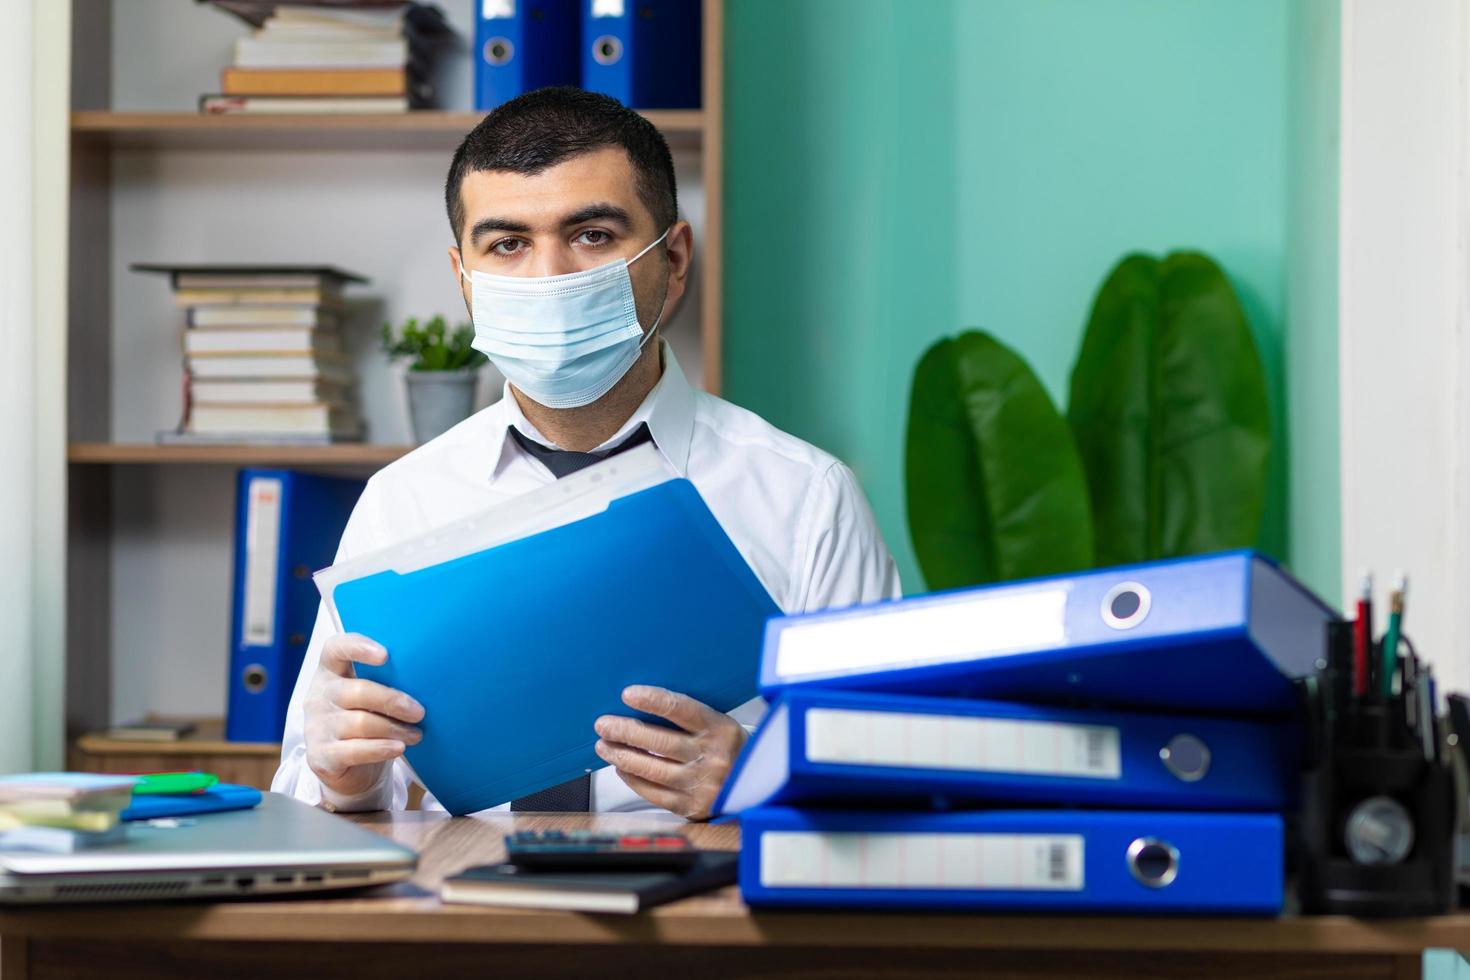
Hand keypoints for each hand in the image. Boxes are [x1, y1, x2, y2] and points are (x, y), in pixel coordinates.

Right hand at [304, 633, 424, 800]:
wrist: (352, 770)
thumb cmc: (369, 720)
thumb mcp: (373, 697)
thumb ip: (387, 681)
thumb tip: (425, 677)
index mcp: (330, 672)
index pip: (335, 649)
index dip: (357, 647)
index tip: (385, 655)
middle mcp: (319, 696)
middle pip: (358, 691)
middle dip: (393, 700)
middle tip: (419, 712)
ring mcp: (316, 726)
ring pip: (361, 722)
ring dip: (395, 728)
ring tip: (416, 735)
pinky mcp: (320, 756)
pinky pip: (354, 750)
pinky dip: (380, 748)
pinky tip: (398, 748)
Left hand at [594, 685, 747, 820]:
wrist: (757, 787)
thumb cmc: (730, 750)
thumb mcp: (721, 726)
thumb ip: (690, 718)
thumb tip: (642, 706)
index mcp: (720, 729)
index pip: (680, 709)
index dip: (651, 700)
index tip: (627, 694)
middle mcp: (711, 757)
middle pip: (658, 741)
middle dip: (624, 731)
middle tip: (603, 724)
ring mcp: (701, 784)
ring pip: (650, 769)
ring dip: (621, 755)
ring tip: (604, 746)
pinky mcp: (691, 806)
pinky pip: (653, 792)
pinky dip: (633, 779)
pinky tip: (621, 768)